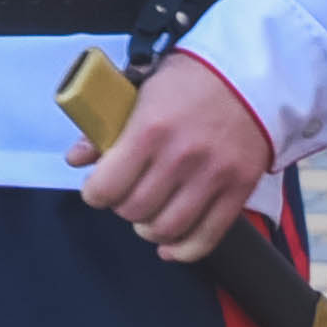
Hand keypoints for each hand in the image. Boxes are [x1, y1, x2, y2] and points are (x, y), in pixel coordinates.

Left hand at [67, 50, 275, 258]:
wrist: (250, 75)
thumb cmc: (190, 81)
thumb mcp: (141, 91)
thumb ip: (107, 127)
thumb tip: (76, 159)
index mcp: (150, 129)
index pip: (106, 187)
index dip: (95, 194)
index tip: (98, 189)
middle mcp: (181, 157)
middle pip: (135, 211)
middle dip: (123, 208)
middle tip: (126, 196)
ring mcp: (213, 176)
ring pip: (168, 229)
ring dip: (150, 230)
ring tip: (148, 218)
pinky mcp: (239, 189)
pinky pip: (207, 237)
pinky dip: (184, 250)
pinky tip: (170, 247)